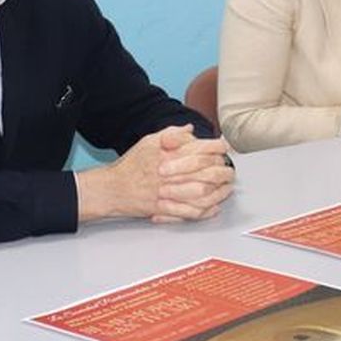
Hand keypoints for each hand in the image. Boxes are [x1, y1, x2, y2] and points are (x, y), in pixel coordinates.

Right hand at [76, 127, 234, 223]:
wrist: (110, 189)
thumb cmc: (130, 165)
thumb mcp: (148, 142)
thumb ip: (171, 135)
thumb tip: (190, 129)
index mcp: (167, 153)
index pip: (200, 147)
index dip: (217, 148)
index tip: (225, 148)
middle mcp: (169, 171)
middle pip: (205, 171)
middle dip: (223, 171)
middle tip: (230, 171)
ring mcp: (166, 191)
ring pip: (201, 192)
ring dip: (217, 192)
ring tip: (227, 189)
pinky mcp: (163, 208)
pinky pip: (189, 212)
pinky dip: (204, 211)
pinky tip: (213, 208)